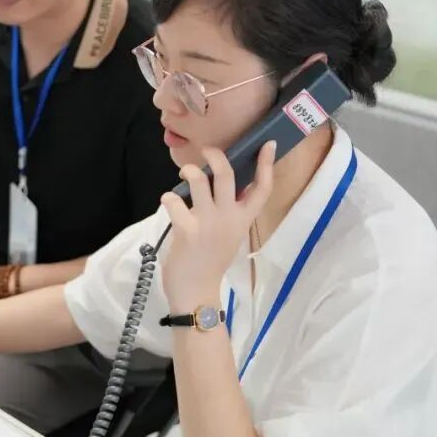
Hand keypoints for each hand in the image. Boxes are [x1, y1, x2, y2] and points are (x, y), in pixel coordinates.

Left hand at [160, 142, 276, 310]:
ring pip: (199, 180)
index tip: (267, 144)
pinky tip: (168, 202)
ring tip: (186, 173)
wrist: (196, 292)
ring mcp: (208, 223)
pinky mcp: (186, 229)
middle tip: (206, 151)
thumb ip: (230, 212)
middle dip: (215, 155)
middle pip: (227, 174)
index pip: (262, 189)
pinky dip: (168, 197)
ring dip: (189, 170)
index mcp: (243, 220)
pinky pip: (174, 201)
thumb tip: (220, 186)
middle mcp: (229, 218)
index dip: (266, 164)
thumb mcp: (229, 235)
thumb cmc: (210, 262)